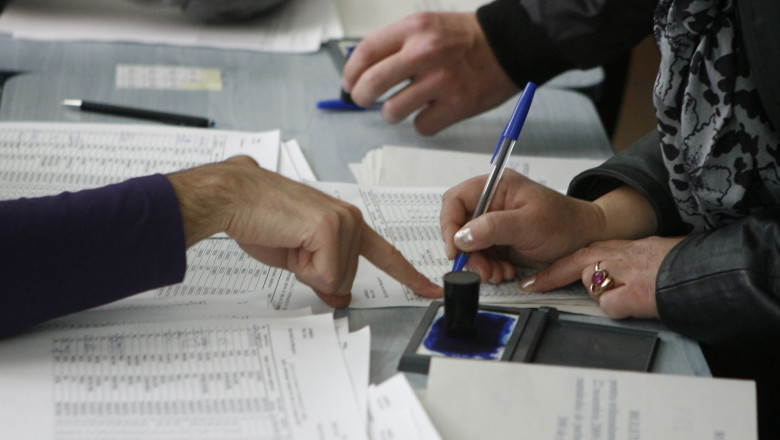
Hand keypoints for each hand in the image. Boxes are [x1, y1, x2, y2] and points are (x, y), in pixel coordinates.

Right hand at [168, 156, 441, 307]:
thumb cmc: (259, 218)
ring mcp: (344, 222)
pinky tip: (289, 242)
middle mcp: (352, 219)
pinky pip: (324, 274)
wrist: (234, 197)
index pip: (386, 255)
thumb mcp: (298, 256)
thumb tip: (339, 298)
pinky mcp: (329, 227)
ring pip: (335, 279)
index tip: (430, 290)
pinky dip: (302, 269)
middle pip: (347, 279)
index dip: (409, 276)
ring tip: (287, 241)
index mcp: (348, 223)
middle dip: (314, 275)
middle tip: (290, 247)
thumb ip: (324, 274)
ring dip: (306, 271)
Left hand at [342, 12, 518, 134]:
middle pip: (371, 85)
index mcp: (414, 29)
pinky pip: (421, 126)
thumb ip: (395, 45)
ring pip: (392, 111)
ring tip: (403, 105)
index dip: (350, 73)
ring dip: (392, 113)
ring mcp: (442, 81)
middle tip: (364, 100)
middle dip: (361, 97)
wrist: (510, 46)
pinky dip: (423, 122)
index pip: (365, 54)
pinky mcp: (457, 106)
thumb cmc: (465, 39)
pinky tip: (432, 110)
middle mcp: (425, 53)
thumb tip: (360, 72)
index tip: (349, 83)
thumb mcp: (426, 27)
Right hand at [440, 169, 604, 282]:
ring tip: (497, 274)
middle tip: (479, 269)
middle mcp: (491, 203)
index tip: (455, 248)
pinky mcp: (499, 241)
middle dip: (467, 251)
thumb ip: (493, 228)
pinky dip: (489, 268)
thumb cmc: (564, 222)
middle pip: (460, 227)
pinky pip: (483, 256)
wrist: (587, 239)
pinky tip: (504, 273)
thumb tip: (461, 236)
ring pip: (470, 246)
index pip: (456, 201)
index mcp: (495, 187)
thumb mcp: (528, 224)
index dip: (450, 224)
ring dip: (479, 264)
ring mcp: (494, 223)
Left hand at [521, 237, 685, 318]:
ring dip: (610, 298)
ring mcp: (620, 274)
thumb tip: (597, 277)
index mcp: (614, 247)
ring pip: (594, 291)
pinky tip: (638, 303)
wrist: (699, 270)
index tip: (529, 283)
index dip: (550, 271)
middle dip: (565, 281)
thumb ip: (615, 261)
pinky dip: (622, 310)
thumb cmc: (672, 263)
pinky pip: (610, 307)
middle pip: (577, 270)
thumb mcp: (638, 254)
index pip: (573, 257)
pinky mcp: (629, 293)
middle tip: (535, 287)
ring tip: (634, 293)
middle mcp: (613, 256)